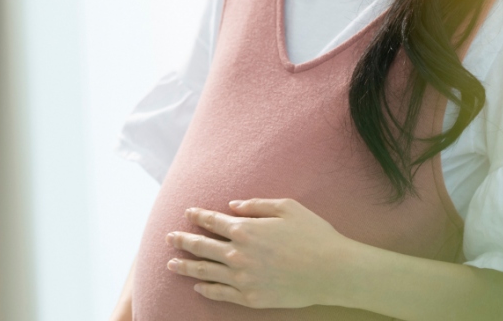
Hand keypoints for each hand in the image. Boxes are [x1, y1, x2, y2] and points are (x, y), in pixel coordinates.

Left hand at [165, 198, 352, 308]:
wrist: (332, 271)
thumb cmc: (314, 235)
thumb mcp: (287, 207)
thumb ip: (256, 205)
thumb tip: (233, 206)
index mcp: (246, 229)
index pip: (212, 221)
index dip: (198, 216)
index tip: (188, 213)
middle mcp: (238, 254)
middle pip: (201, 246)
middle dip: (183, 240)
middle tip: (169, 238)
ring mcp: (242, 278)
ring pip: (204, 272)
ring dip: (185, 267)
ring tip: (170, 264)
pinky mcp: (251, 298)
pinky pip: (221, 293)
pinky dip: (206, 289)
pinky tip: (197, 286)